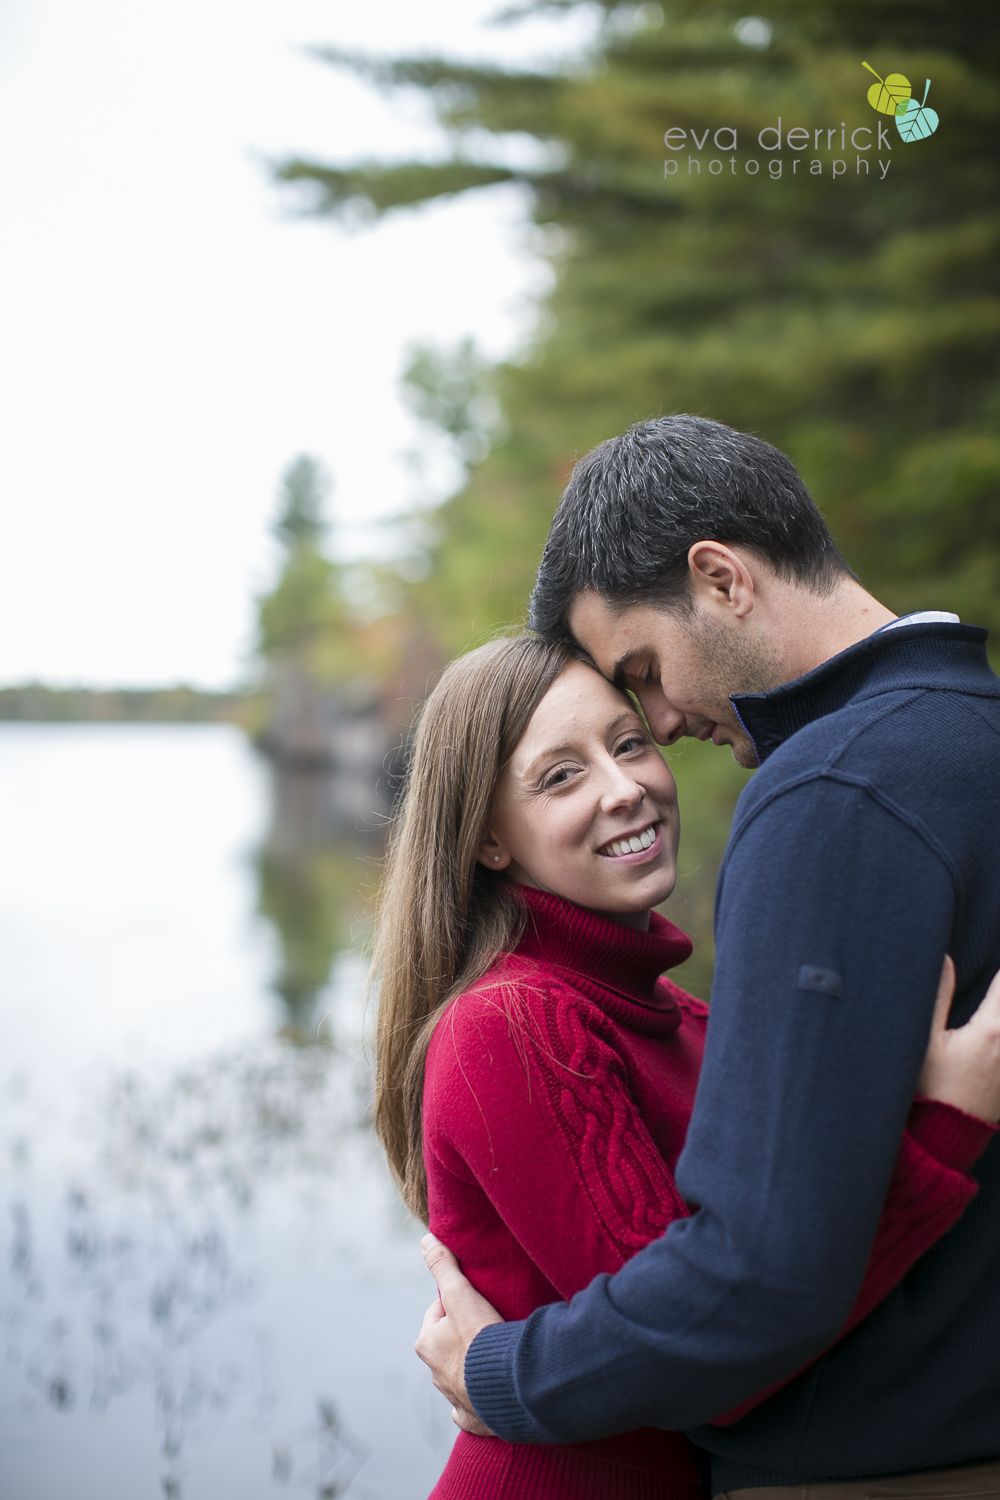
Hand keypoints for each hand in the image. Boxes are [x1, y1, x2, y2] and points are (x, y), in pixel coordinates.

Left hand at [415, 1234, 503, 1434]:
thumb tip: (426, 1239)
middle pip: (449, 1343)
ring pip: (460, 1373)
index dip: (459, 1304)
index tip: (478, 1304)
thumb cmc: (481, 1336)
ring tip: (497, 1354)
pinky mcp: (473, 1417)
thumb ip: (444, 1266)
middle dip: (465, 1335)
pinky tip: (488, 1392)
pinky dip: (478, 1400)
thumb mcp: (461, 1293)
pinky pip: (471, 1407)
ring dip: (474, 1365)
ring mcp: (454, 1397)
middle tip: (490, 1326)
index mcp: (427, 1344)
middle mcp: (434, 1373)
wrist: (507, 1385)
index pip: (439, 1313)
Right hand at [918, 956, 999, 1122]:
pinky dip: (999, 1033)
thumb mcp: (926, 1041)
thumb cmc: (932, 1088)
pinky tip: (992, 1034)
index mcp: (990, 1029)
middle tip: (994, 989)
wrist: (947, 1135)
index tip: (993, 953)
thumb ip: (938, 995)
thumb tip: (945, 959)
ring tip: (991, 1006)